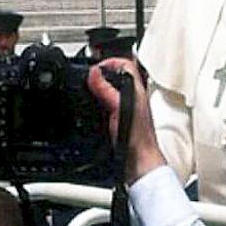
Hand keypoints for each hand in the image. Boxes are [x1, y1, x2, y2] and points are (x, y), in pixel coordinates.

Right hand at [88, 59, 164, 183]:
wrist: (137, 163)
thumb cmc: (137, 138)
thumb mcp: (118, 108)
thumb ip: (107, 89)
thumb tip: (95, 72)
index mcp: (137, 89)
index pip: (126, 64)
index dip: (110, 61)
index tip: (95, 68)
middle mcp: (133, 97)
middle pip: (117, 76)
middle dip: (101, 74)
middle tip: (88, 77)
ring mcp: (127, 109)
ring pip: (111, 91)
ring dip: (99, 89)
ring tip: (88, 90)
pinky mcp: (119, 121)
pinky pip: (107, 106)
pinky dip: (98, 104)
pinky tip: (91, 109)